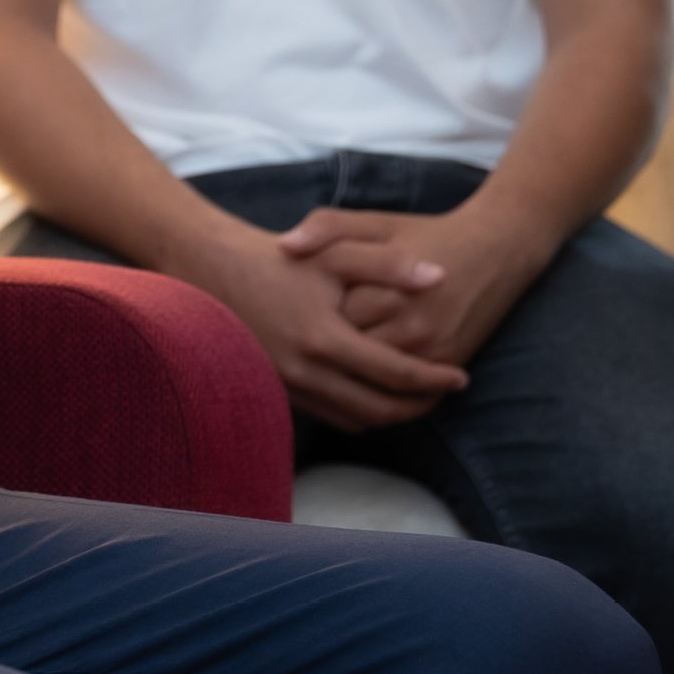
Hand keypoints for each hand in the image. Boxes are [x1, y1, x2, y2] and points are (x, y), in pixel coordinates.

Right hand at [172, 214, 472, 431]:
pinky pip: (330, 416)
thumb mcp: (336, 252)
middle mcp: (305, 372)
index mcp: (325, 338)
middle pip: (378, 410)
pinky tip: (376, 392)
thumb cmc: (279, 258)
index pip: (394, 373)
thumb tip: (440, 278)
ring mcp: (288, 386)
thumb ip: (389, 265)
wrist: (213, 271)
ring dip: (390, 414)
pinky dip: (360, 412)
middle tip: (445, 394)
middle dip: (419, 406)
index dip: (434, 379)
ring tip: (418, 396)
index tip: (460, 378)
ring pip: (354, 420)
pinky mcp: (278, 391)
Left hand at [275, 203, 553, 371]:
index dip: (305, 323)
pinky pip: (408, 394)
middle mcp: (410, 326)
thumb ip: (327, 227)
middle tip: (303, 350)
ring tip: (323, 371)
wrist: (497, 248)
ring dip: (348, 381)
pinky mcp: (450, 364)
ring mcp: (432, 350)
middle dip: (324, 357)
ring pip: (375, 383)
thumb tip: (284, 246)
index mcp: (384, 289)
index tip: (292, 317)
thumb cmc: (426, 233)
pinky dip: (382, 394)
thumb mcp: (376, 222)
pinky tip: (359, 386)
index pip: (328, 322)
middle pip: (349, 358)